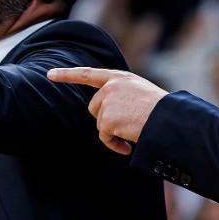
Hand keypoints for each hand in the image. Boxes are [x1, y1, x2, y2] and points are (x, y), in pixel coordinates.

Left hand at [47, 67, 167, 155]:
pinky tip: (128, 145)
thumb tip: (105, 112)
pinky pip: (105, 138)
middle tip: (127, 124)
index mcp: (119, 77)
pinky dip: (114, 144)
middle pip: (94, 108)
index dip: (67, 74)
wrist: (169, 119)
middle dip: (106, 120)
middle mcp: (110, 86)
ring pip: (100, 124)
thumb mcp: (139, 91)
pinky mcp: (107, 119)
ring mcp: (107, 102)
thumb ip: (120, 93)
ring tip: (133, 131)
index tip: (49, 74)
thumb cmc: (161, 109)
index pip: (88, 74)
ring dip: (113, 133)